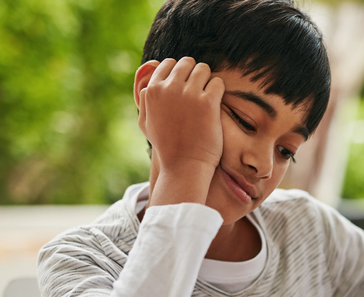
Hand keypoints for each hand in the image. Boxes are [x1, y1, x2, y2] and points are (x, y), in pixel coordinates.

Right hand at [137, 57, 224, 184]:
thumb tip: (149, 75)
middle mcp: (169, 89)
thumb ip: (144, 97)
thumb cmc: (166, 146)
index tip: (186, 87)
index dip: (180, 73)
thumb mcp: (145, 122)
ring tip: (207, 97)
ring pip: (203, 69)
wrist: (184, 166)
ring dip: (207, 81)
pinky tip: (216, 104)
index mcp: (153, 90)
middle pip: (187, 63)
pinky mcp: (208, 103)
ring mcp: (189, 95)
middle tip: (199, 91)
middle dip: (194, 74)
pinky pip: (217, 82)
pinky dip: (219, 90)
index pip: (168, 64)